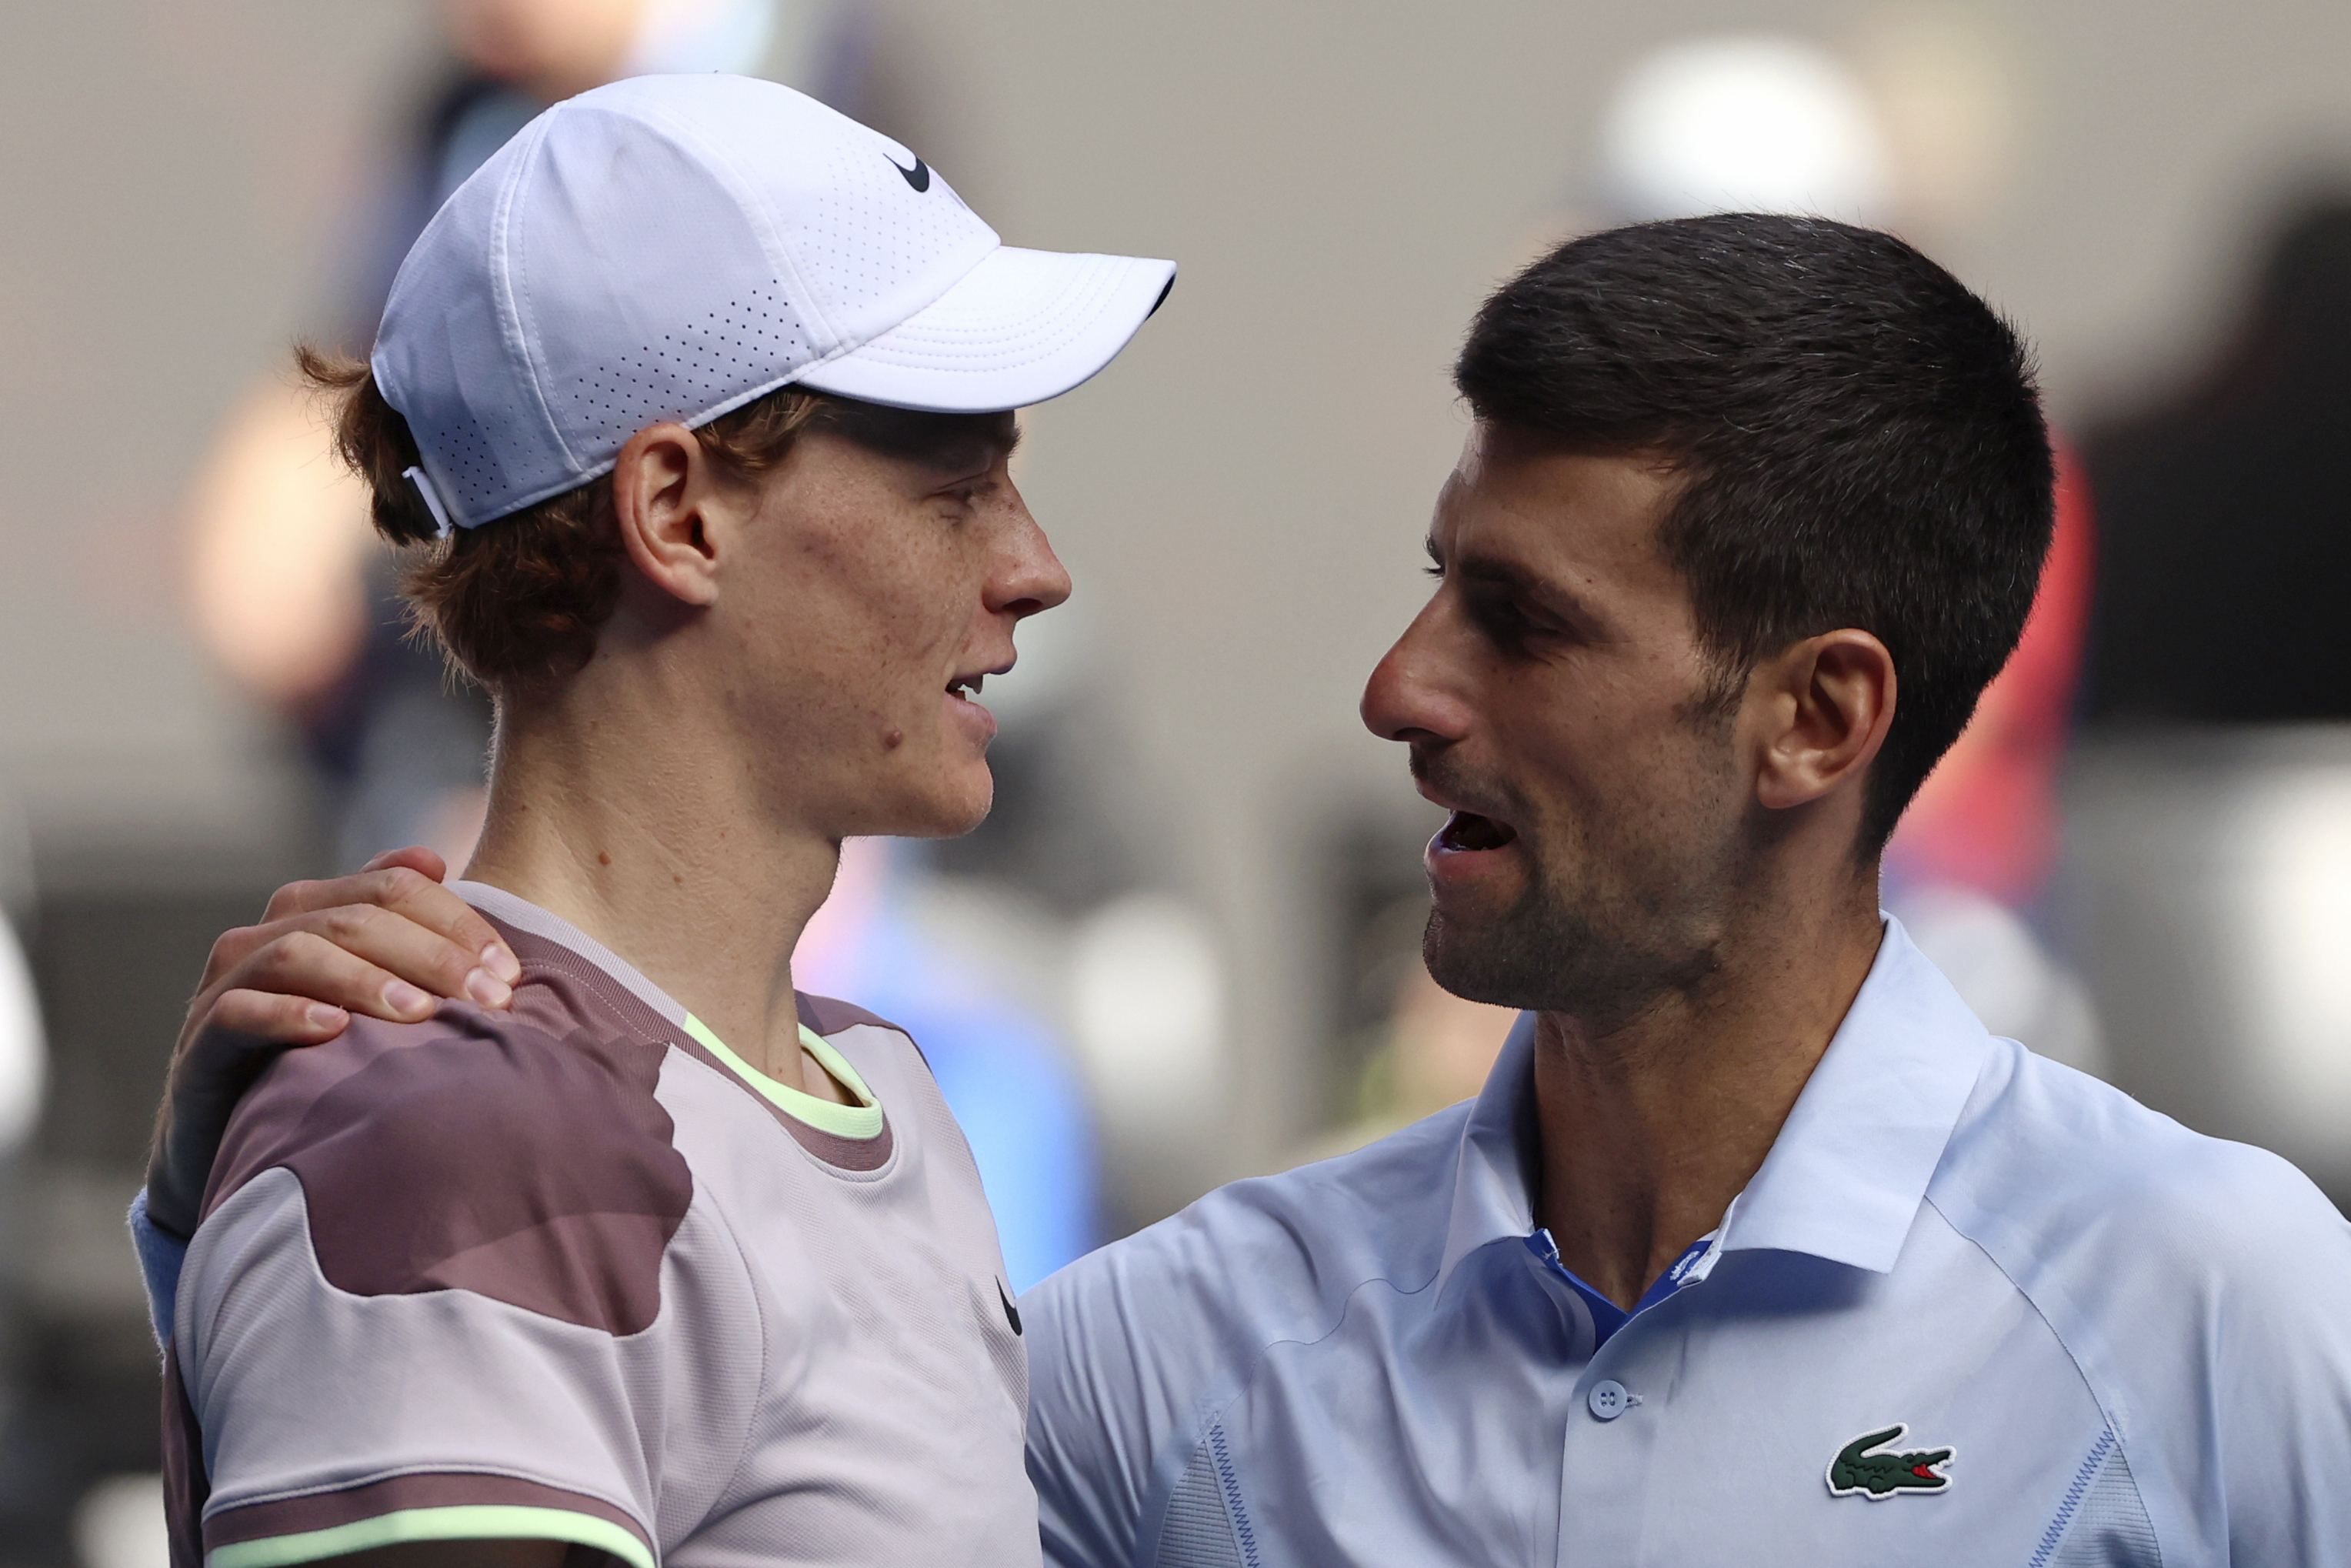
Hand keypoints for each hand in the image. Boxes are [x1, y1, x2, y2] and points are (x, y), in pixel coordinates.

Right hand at [144, 847, 518, 1236]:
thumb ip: (403, 927)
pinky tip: (337, 1030)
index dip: (456, 921)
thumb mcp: (371, 993)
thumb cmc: (322, 1061)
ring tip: (421, 1014)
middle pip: (354, 917)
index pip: (392, 887)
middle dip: (430, 955)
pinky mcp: (200, 1045)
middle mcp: (265, 936)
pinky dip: (288, 1014)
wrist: (234, 1141)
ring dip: (365, 980)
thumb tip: (431, 858)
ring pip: (295, 953)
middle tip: (489, 999)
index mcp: (313, 911)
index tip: (508, 972)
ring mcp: (226, 987)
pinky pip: (238, 1013)